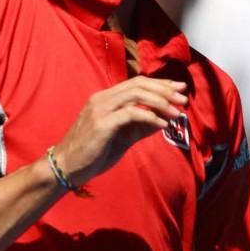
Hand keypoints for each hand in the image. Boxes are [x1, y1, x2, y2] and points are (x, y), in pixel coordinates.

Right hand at [53, 77, 187, 187]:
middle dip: (164, 89)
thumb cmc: (92, 154)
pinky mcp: (102, 123)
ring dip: (160, 101)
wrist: (66, 167)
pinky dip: (149, 116)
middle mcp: (103, 98)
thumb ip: (140, 128)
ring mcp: (101, 109)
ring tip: (177, 111)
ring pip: (136, 94)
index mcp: (106, 98)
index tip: (179, 88)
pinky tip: (162, 123)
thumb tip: (163, 120)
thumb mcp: (121, 138)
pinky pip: (130, 113)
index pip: (137, 83)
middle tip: (184, 98)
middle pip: (139, 84)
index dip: (160, 84)